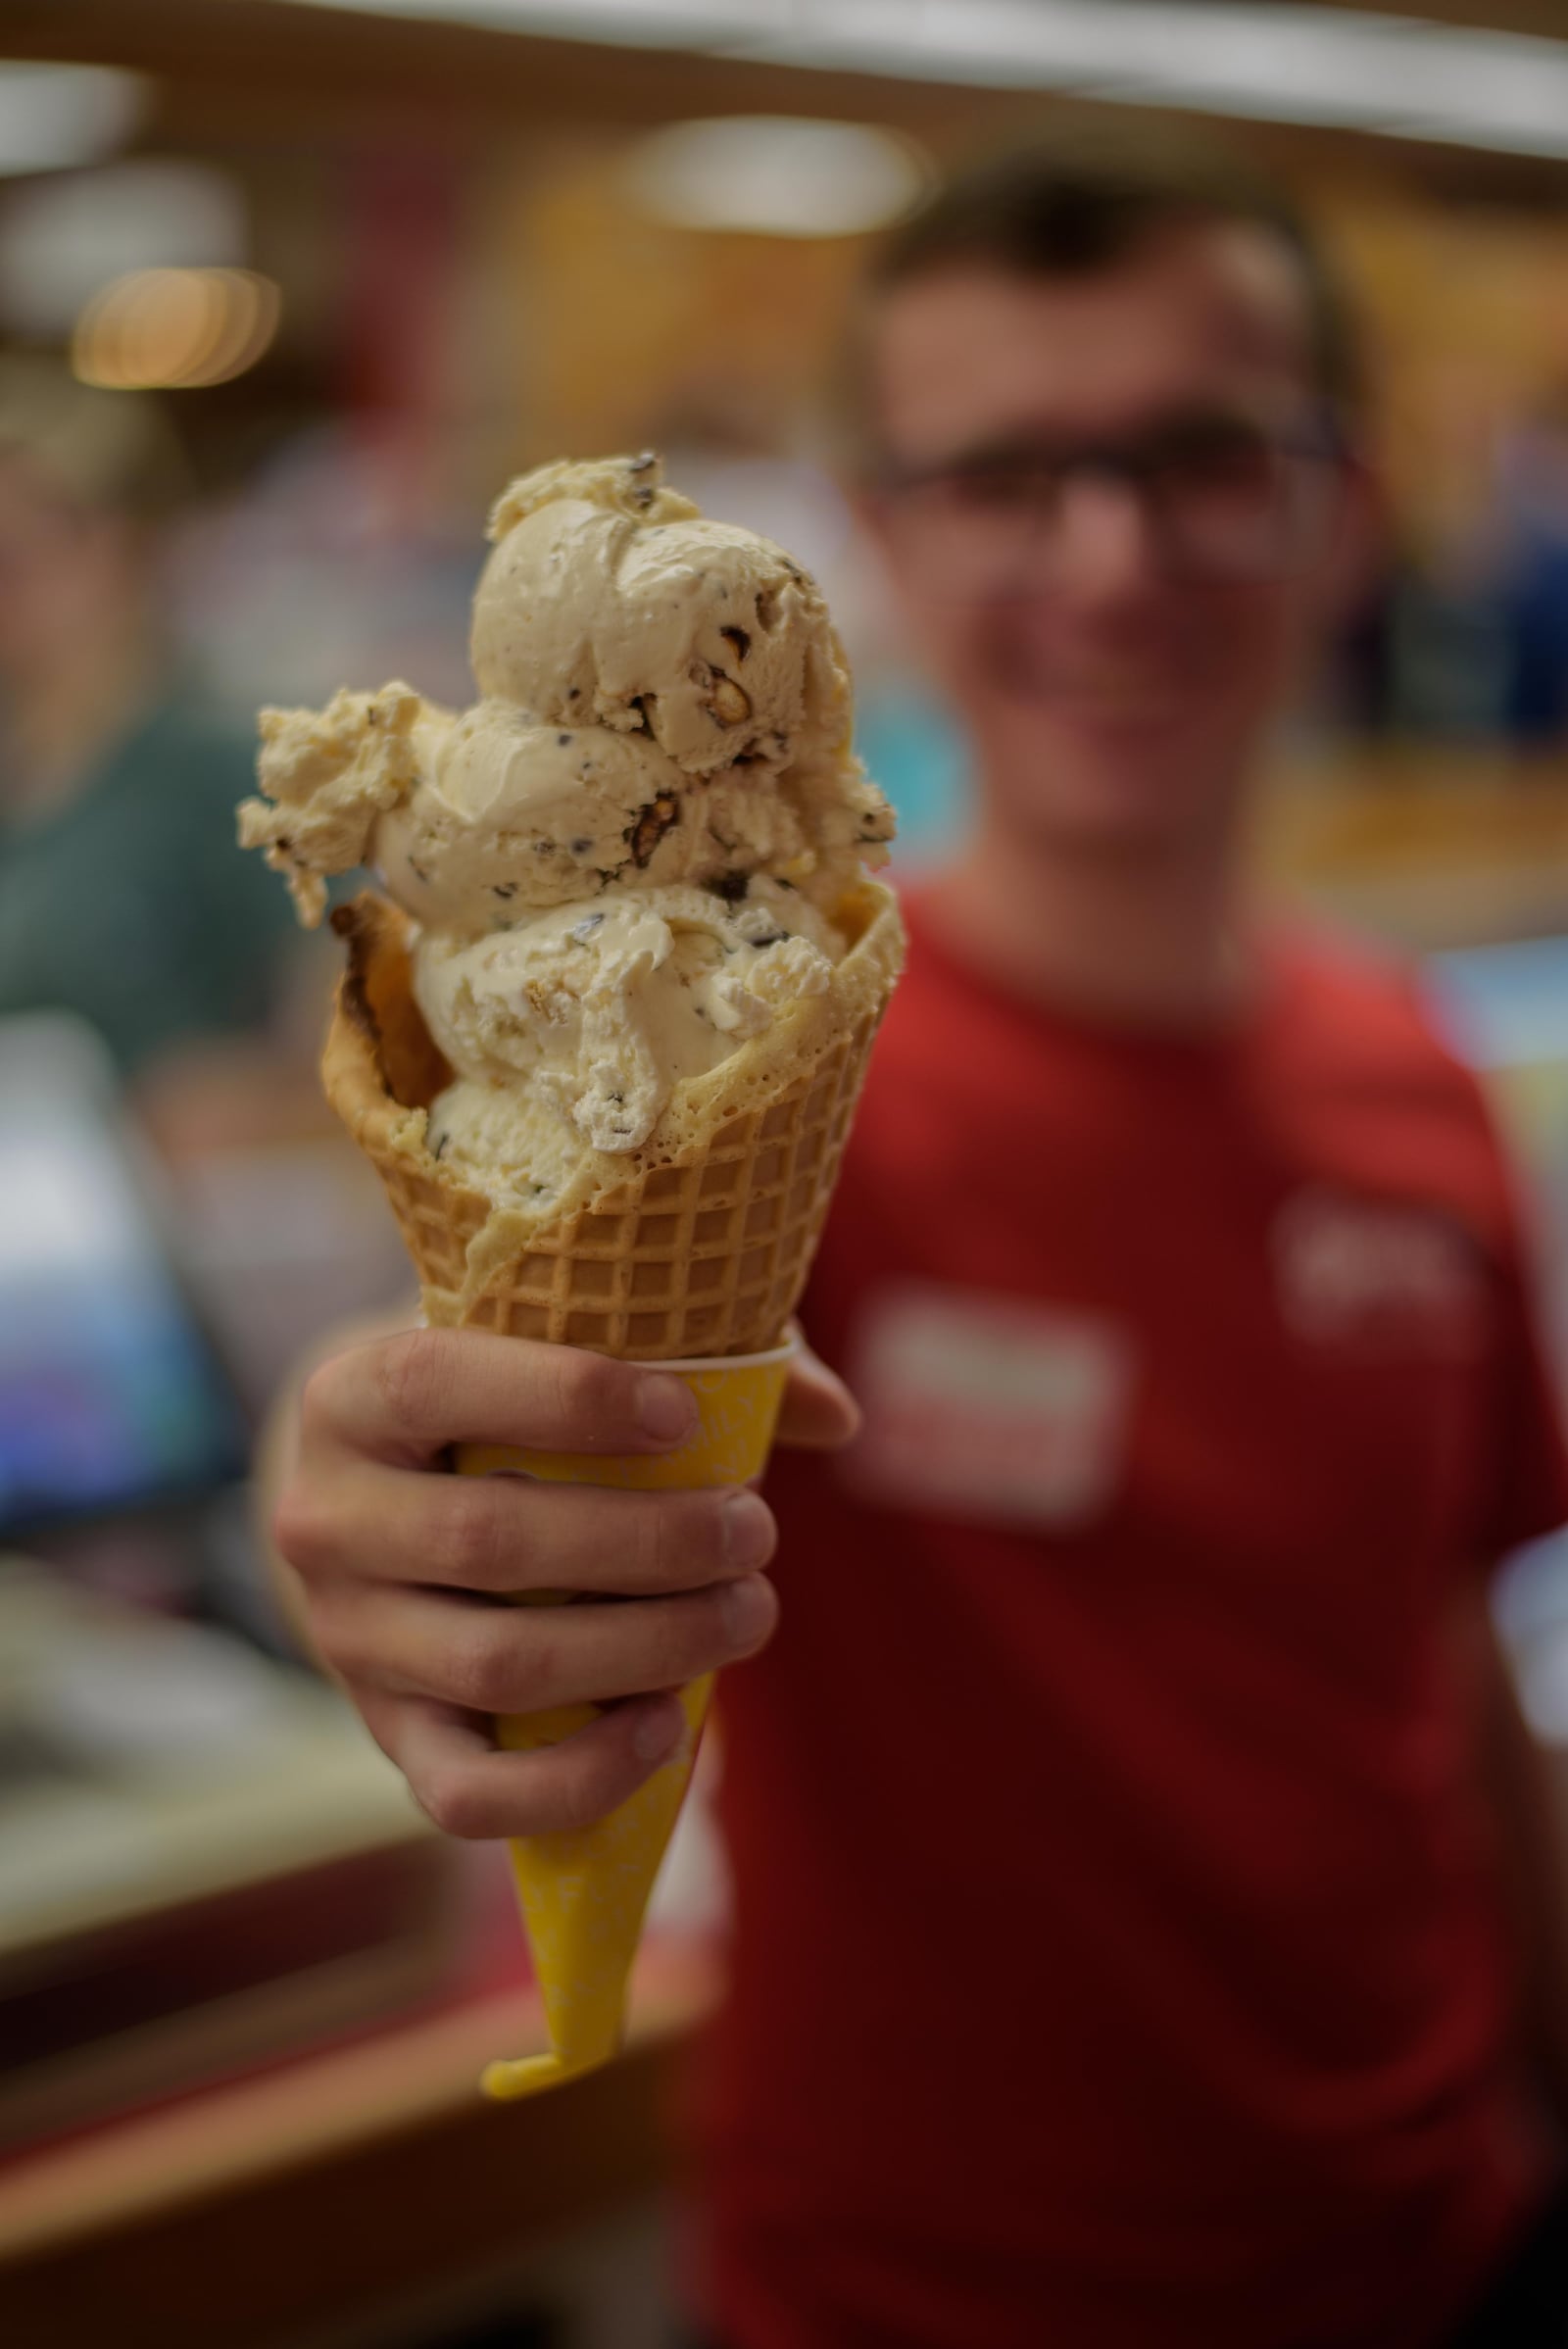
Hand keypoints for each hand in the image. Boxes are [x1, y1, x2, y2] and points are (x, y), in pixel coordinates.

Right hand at [273, 1325, 856, 1839]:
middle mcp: (323, 1519)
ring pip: (498, 1665)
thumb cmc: (502, 1407)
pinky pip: (470, 1793)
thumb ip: (695, 1363)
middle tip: (755, 1531)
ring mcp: (346, 1641)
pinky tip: (667, 1729)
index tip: (687, 1414)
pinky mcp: (387, 1735)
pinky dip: (579, 1775)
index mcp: (350, 1396)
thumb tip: (837, 1414)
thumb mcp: (559, 1356)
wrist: (385, 1507)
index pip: (439, 1381)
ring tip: (748, 1614)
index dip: (566, 1398)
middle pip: (489, 1541)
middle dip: (648, 1543)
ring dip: (646, 1648)